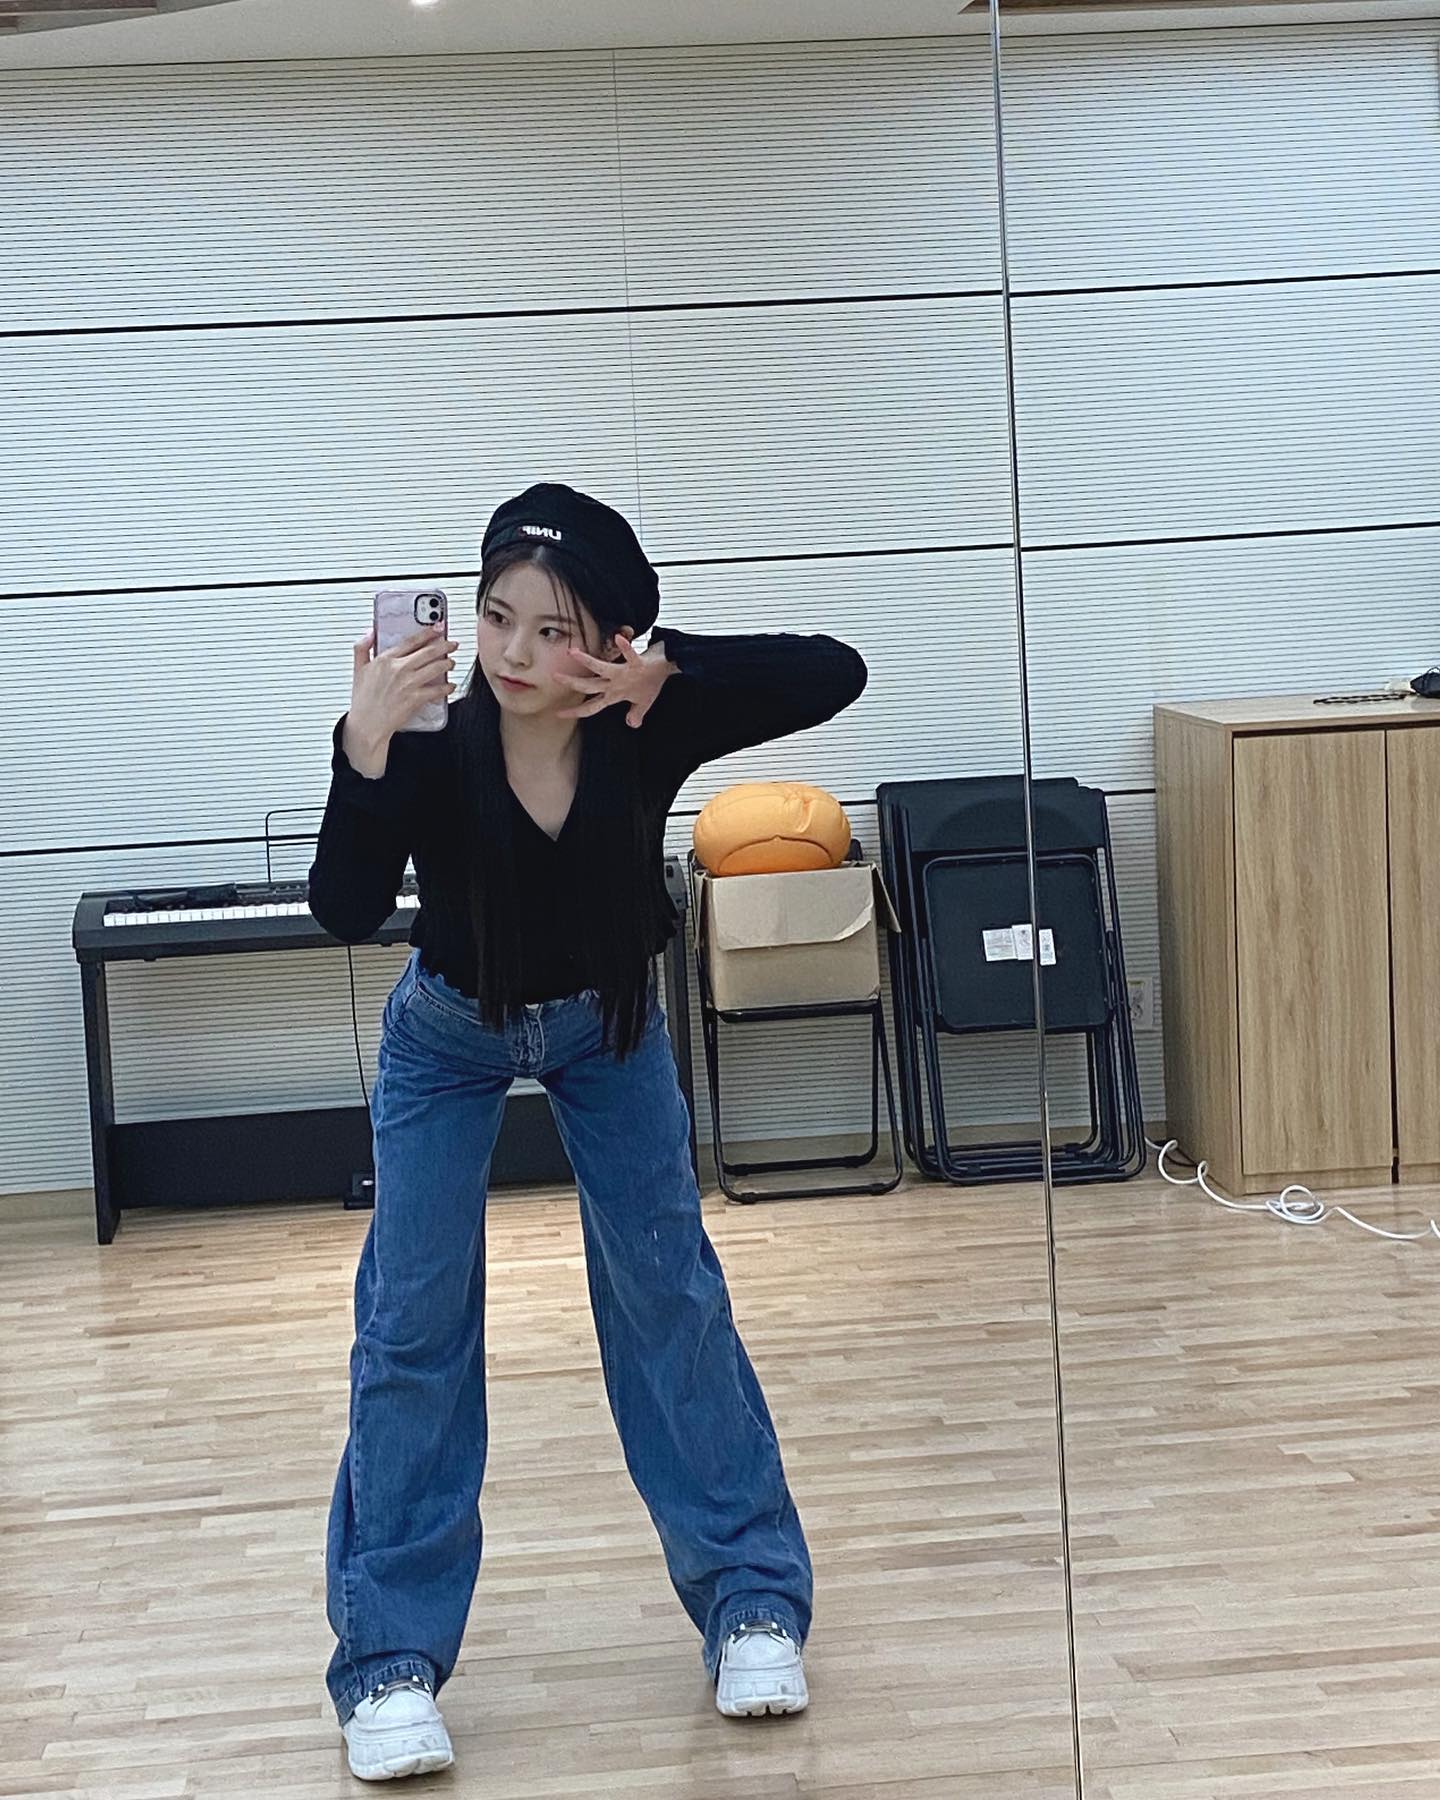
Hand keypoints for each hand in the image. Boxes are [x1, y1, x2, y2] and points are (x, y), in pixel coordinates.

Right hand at [344, 624, 457, 770]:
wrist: (367, 724)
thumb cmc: (363, 701)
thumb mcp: (357, 669)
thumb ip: (363, 647)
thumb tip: (369, 632)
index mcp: (385, 660)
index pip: (411, 641)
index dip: (428, 633)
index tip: (437, 629)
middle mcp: (399, 669)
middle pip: (428, 652)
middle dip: (445, 646)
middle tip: (452, 644)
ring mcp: (408, 683)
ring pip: (435, 668)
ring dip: (447, 663)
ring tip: (451, 662)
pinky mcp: (415, 698)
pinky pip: (437, 690)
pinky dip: (447, 687)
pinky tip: (450, 686)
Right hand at [556, 636, 675, 727]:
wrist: (668, 671)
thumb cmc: (653, 684)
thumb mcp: (643, 702)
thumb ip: (636, 713)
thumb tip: (632, 724)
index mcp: (615, 695)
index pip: (592, 706)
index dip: (576, 712)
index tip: (558, 714)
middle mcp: (616, 685)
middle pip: (590, 686)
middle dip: (572, 682)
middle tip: (554, 677)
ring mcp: (626, 674)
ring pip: (602, 669)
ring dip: (587, 661)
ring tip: (572, 652)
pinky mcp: (638, 664)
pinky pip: (630, 655)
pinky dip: (625, 647)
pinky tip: (618, 638)